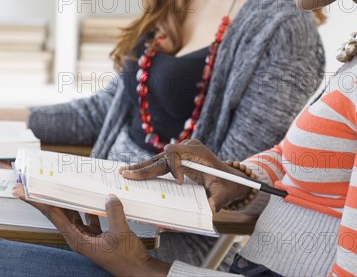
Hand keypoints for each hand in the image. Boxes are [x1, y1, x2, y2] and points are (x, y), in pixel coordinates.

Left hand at [12, 184, 170, 276]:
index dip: (38, 201)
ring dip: (67, 200)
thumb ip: (113, 212)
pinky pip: (88, 216)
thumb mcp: (120, 233)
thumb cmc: (127, 257)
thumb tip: (108, 196)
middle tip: (34, 182)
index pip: (53, 215)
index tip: (22, 190)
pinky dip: (88, 206)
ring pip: (72, 214)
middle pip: (58, 213)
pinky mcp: (98, 235)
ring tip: (61, 184)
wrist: (138, 271)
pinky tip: (92, 196)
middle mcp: (78, 237)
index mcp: (77, 239)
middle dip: (46, 198)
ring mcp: (87, 236)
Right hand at [121, 139, 253, 212]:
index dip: (174, 166)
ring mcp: (182, 152)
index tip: (179, 181)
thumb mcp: (225, 193)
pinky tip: (133, 172)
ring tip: (124, 172)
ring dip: (142, 167)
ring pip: (158, 158)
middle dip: (145, 167)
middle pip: (162, 155)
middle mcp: (188, 148)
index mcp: (198, 152)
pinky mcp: (178, 158)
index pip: (177, 153)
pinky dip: (148, 168)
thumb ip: (219, 200)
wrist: (232, 179)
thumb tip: (211, 208)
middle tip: (127, 175)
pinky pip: (160, 162)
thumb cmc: (229, 185)